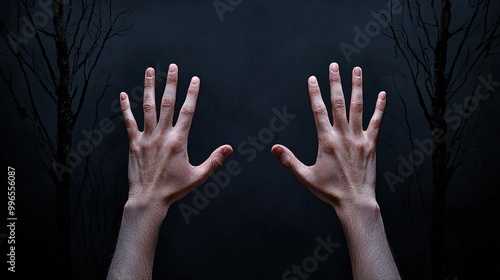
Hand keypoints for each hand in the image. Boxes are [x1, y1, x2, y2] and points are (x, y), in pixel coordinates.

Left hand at [120, 64, 232, 210]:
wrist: (148, 199)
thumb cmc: (174, 189)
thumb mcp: (198, 176)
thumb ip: (214, 160)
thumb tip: (230, 148)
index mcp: (179, 140)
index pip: (187, 111)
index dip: (192, 94)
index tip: (195, 79)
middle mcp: (162, 135)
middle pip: (167, 103)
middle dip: (171, 83)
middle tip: (173, 67)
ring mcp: (146, 138)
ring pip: (147, 107)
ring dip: (149, 88)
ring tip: (150, 71)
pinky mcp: (134, 144)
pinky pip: (129, 122)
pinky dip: (125, 108)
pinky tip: (123, 95)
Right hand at [271, 62, 385, 211]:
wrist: (355, 201)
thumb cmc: (329, 191)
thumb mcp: (305, 177)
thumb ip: (289, 161)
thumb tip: (273, 148)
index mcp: (326, 141)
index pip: (318, 111)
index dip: (315, 93)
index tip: (312, 78)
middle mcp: (343, 136)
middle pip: (338, 103)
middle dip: (335, 82)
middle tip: (334, 65)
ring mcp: (359, 139)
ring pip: (358, 107)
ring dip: (357, 87)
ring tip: (356, 70)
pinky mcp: (371, 145)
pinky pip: (377, 122)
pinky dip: (380, 107)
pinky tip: (383, 94)